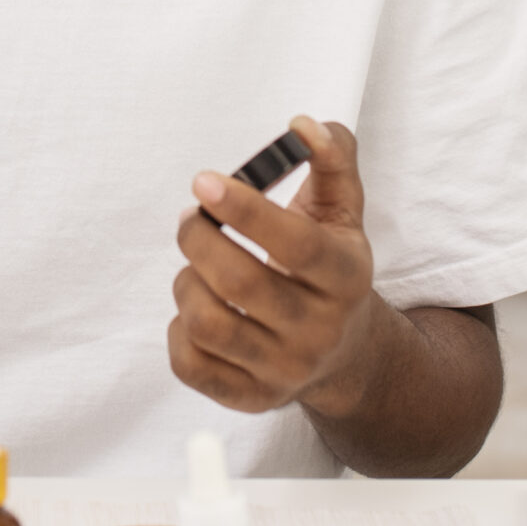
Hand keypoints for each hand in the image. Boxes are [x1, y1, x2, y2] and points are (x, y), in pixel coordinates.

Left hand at [168, 117, 378, 416]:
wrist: (347, 352)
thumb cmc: (331, 268)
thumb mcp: (343, 212)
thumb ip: (332, 158)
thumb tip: (303, 127)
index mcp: (346, 277)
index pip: (294, 244)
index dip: (245, 209)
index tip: (204, 181)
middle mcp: (320, 330)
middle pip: (239, 284)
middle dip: (198, 239)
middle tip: (191, 218)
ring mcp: (285, 370)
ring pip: (207, 324)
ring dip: (186, 282)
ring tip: (197, 266)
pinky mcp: (252, 398)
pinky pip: (190, 364)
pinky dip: (179, 330)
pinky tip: (197, 310)